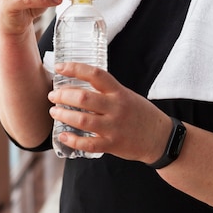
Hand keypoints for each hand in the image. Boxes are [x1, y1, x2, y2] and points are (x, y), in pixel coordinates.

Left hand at [48, 62, 171, 162]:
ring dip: (63, 115)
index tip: (60, 67)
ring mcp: (113, 127)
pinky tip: (63, 136)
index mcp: (119, 92)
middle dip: (63, 96)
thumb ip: (107, 92)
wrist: (160, 137)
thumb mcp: (127, 95)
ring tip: (54, 112)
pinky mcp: (112, 145)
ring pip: (82, 120)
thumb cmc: (141, 114)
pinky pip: (87, 144)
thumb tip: (80, 86)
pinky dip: (72, 140)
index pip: (95, 74)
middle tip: (53, 95)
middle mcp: (116, 108)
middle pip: (84, 98)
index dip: (75, 68)